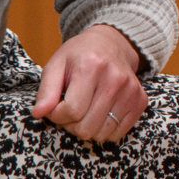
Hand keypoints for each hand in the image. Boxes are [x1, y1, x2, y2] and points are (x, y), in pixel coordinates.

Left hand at [32, 23, 146, 143]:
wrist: (111, 44)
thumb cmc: (79, 56)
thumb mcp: (56, 65)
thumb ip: (46, 90)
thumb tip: (38, 113)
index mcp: (91, 66)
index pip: (71, 110)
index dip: (57, 116)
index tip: (56, 107)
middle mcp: (115, 78)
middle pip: (86, 127)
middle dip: (71, 124)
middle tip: (70, 110)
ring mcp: (130, 91)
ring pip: (102, 134)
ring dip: (88, 128)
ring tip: (85, 111)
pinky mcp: (140, 101)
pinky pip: (117, 133)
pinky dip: (104, 130)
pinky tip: (99, 113)